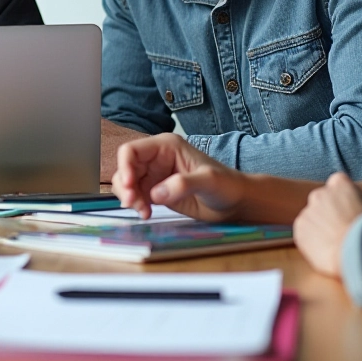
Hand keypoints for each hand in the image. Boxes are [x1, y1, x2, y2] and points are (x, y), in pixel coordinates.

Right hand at [113, 132, 247, 220]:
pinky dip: (136, 205)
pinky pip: (136, 196)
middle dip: (125, 186)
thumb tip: (156, 194)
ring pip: (127, 183)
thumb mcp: (209, 181)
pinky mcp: (156, 191)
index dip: (125, 166)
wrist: (236, 202)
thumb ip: (184, 184)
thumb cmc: (227, 185)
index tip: (130, 186)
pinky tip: (147, 213)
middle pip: (126, 168)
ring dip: (129, 197)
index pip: (132, 151)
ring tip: (144, 211)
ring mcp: (155, 176)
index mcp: (166, 147)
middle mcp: (156, 159)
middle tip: (134, 204)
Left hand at [293, 173, 361, 277]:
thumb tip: (360, 203)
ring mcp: (308, 210)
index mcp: (340, 184)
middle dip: (330, 211)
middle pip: (322, 199)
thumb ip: (360, 200)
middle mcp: (320, 193)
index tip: (349, 210)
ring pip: (313, 216)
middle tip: (341, 227)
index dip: (343, 197)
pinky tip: (326, 247)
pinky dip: (312, 238)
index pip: (338, 183)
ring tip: (336, 241)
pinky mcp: (300, 227)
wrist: (355, 252)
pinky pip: (305, 231)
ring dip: (321, 226)